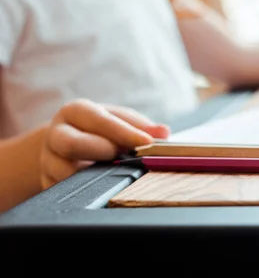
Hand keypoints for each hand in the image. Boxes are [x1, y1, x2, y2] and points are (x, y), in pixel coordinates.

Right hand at [40, 99, 169, 189]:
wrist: (66, 144)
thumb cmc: (100, 129)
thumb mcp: (119, 120)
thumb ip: (141, 126)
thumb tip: (164, 132)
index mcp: (76, 112)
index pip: (98, 120)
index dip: (124, 132)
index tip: (146, 142)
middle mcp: (56, 135)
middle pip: (71, 144)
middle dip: (103, 151)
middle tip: (126, 158)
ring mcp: (49, 162)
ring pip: (67, 173)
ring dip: (96, 176)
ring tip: (118, 175)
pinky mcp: (48, 184)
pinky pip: (68, 193)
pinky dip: (90, 193)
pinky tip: (106, 190)